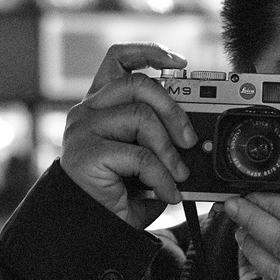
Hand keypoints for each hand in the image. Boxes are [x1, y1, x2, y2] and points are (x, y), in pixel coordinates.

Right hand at [60, 43, 196, 228]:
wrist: (90, 226)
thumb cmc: (118, 192)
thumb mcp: (144, 156)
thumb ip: (161, 138)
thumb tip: (196, 138)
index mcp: (101, 104)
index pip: (119, 60)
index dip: (150, 53)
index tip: (180, 63)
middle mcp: (88, 110)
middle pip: (138, 85)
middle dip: (173, 109)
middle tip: (190, 140)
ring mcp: (83, 130)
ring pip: (141, 117)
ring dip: (169, 149)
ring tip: (179, 175)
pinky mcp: (85, 153)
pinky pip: (140, 156)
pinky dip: (162, 177)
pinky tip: (167, 193)